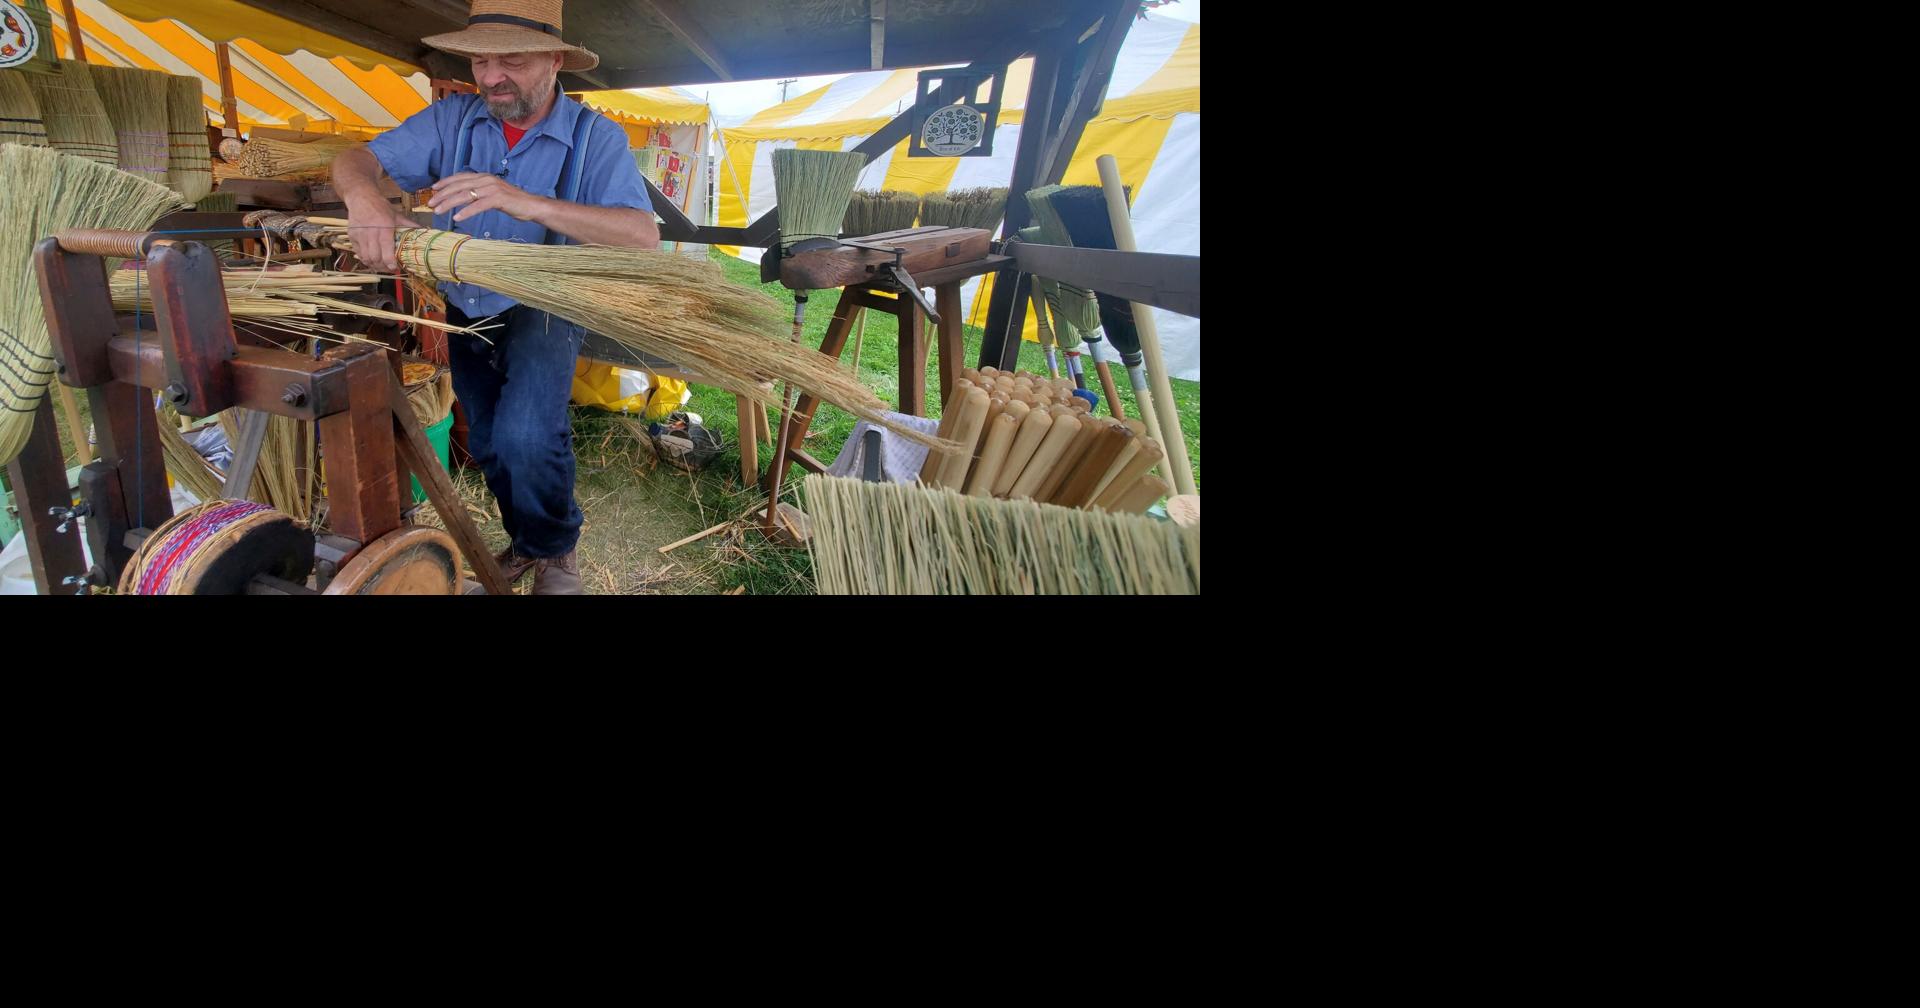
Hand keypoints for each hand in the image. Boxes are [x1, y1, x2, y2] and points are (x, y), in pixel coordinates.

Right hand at [344, 201, 415, 273]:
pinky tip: (373, 260)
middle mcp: (370, 232)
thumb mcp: (397, 215)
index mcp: (384, 227)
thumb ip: (409, 225)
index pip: (386, 249)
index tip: (395, 267)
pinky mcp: (351, 236)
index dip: (390, 262)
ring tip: (382, 266)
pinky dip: (365, 259)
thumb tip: (425, 232)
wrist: (361, 197)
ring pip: (365, 257)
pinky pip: (358, 253)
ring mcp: (359, 235)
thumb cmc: (381, 207)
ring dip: (374, 265)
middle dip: (383, 266)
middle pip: (375, 257)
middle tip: (390, 269)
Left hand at [428, 171, 545, 223]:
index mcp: (484, 177)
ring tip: (438, 211)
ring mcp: (492, 188)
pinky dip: (466, 212)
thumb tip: (463, 196)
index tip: (433, 189)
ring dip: (449, 203)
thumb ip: (479, 192)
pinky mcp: (497, 199)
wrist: (531, 206)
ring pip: (465, 195)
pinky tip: (457, 218)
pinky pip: (477, 205)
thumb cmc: (512, 202)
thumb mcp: (492, 194)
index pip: (460, 177)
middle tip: (430, 203)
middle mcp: (486, 180)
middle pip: (459, 186)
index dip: (445, 182)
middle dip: (442, 194)